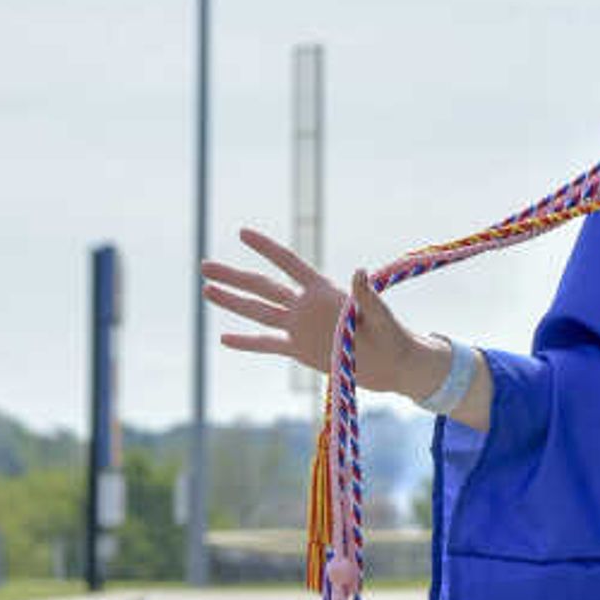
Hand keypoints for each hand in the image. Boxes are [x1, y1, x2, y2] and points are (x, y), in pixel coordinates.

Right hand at [202, 229, 447, 401]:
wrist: (394, 366)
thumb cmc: (392, 336)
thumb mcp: (380, 316)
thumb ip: (366, 296)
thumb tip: (359, 272)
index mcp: (324, 292)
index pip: (289, 264)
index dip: (267, 249)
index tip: (242, 233)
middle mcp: (306, 306)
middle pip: (263, 287)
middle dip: (234, 276)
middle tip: (205, 265)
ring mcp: (300, 328)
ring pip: (259, 313)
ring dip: (233, 303)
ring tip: (206, 291)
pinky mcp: (300, 350)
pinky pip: (268, 345)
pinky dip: (247, 342)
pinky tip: (224, 338)